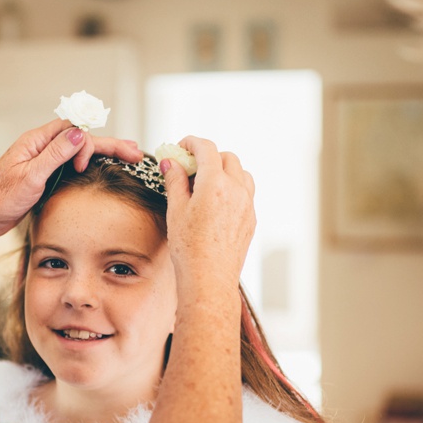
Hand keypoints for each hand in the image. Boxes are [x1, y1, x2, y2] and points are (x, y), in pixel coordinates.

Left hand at [0, 118, 140, 253]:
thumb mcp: (30, 176)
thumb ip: (55, 154)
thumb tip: (81, 134)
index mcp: (36, 141)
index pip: (74, 129)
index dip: (89, 143)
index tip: (86, 166)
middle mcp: (41, 147)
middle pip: (82, 139)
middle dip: (110, 145)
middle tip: (136, 152)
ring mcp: (43, 161)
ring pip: (79, 151)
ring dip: (104, 153)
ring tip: (130, 156)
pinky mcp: (44, 176)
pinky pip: (72, 164)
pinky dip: (91, 164)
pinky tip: (104, 168)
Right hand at [160, 137, 255, 286]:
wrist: (209, 279)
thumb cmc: (190, 249)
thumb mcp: (176, 210)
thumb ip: (175, 181)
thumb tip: (171, 163)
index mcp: (215, 183)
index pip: (206, 148)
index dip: (191, 143)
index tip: (181, 148)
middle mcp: (236, 190)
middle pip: (226, 157)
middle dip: (208, 156)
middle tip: (189, 167)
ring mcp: (247, 205)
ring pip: (241, 173)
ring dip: (224, 171)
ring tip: (205, 184)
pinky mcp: (251, 219)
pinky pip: (245, 193)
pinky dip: (232, 189)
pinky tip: (215, 203)